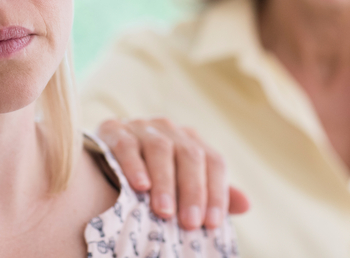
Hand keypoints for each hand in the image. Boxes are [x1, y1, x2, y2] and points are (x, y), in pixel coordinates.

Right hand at [96, 117, 250, 229]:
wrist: (103, 156)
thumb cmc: (150, 177)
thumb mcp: (181, 185)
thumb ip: (211, 193)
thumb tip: (246, 204)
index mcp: (191, 141)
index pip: (213, 161)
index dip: (216, 192)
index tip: (212, 223)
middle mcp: (170, 129)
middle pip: (189, 154)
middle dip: (192, 190)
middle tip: (189, 223)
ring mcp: (141, 126)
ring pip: (160, 148)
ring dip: (165, 181)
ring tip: (164, 210)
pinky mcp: (114, 129)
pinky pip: (126, 144)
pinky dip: (134, 165)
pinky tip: (139, 186)